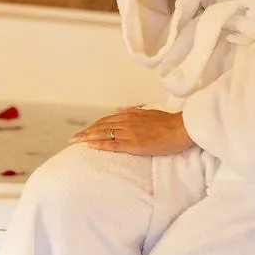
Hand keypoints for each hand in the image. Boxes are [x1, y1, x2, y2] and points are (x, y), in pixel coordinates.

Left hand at [71, 107, 194, 156]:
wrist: (181, 128)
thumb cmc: (169, 123)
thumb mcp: (149, 112)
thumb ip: (134, 111)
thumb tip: (122, 108)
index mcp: (130, 115)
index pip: (106, 121)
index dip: (93, 126)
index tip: (84, 131)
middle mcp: (127, 122)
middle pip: (100, 127)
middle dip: (85, 132)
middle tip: (73, 139)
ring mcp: (129, 133)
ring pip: (103, 134)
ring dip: (87, 137)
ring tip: (75, 142)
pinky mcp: (134, 144)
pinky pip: (112, 144)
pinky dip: (99, 144)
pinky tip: (89, 146)